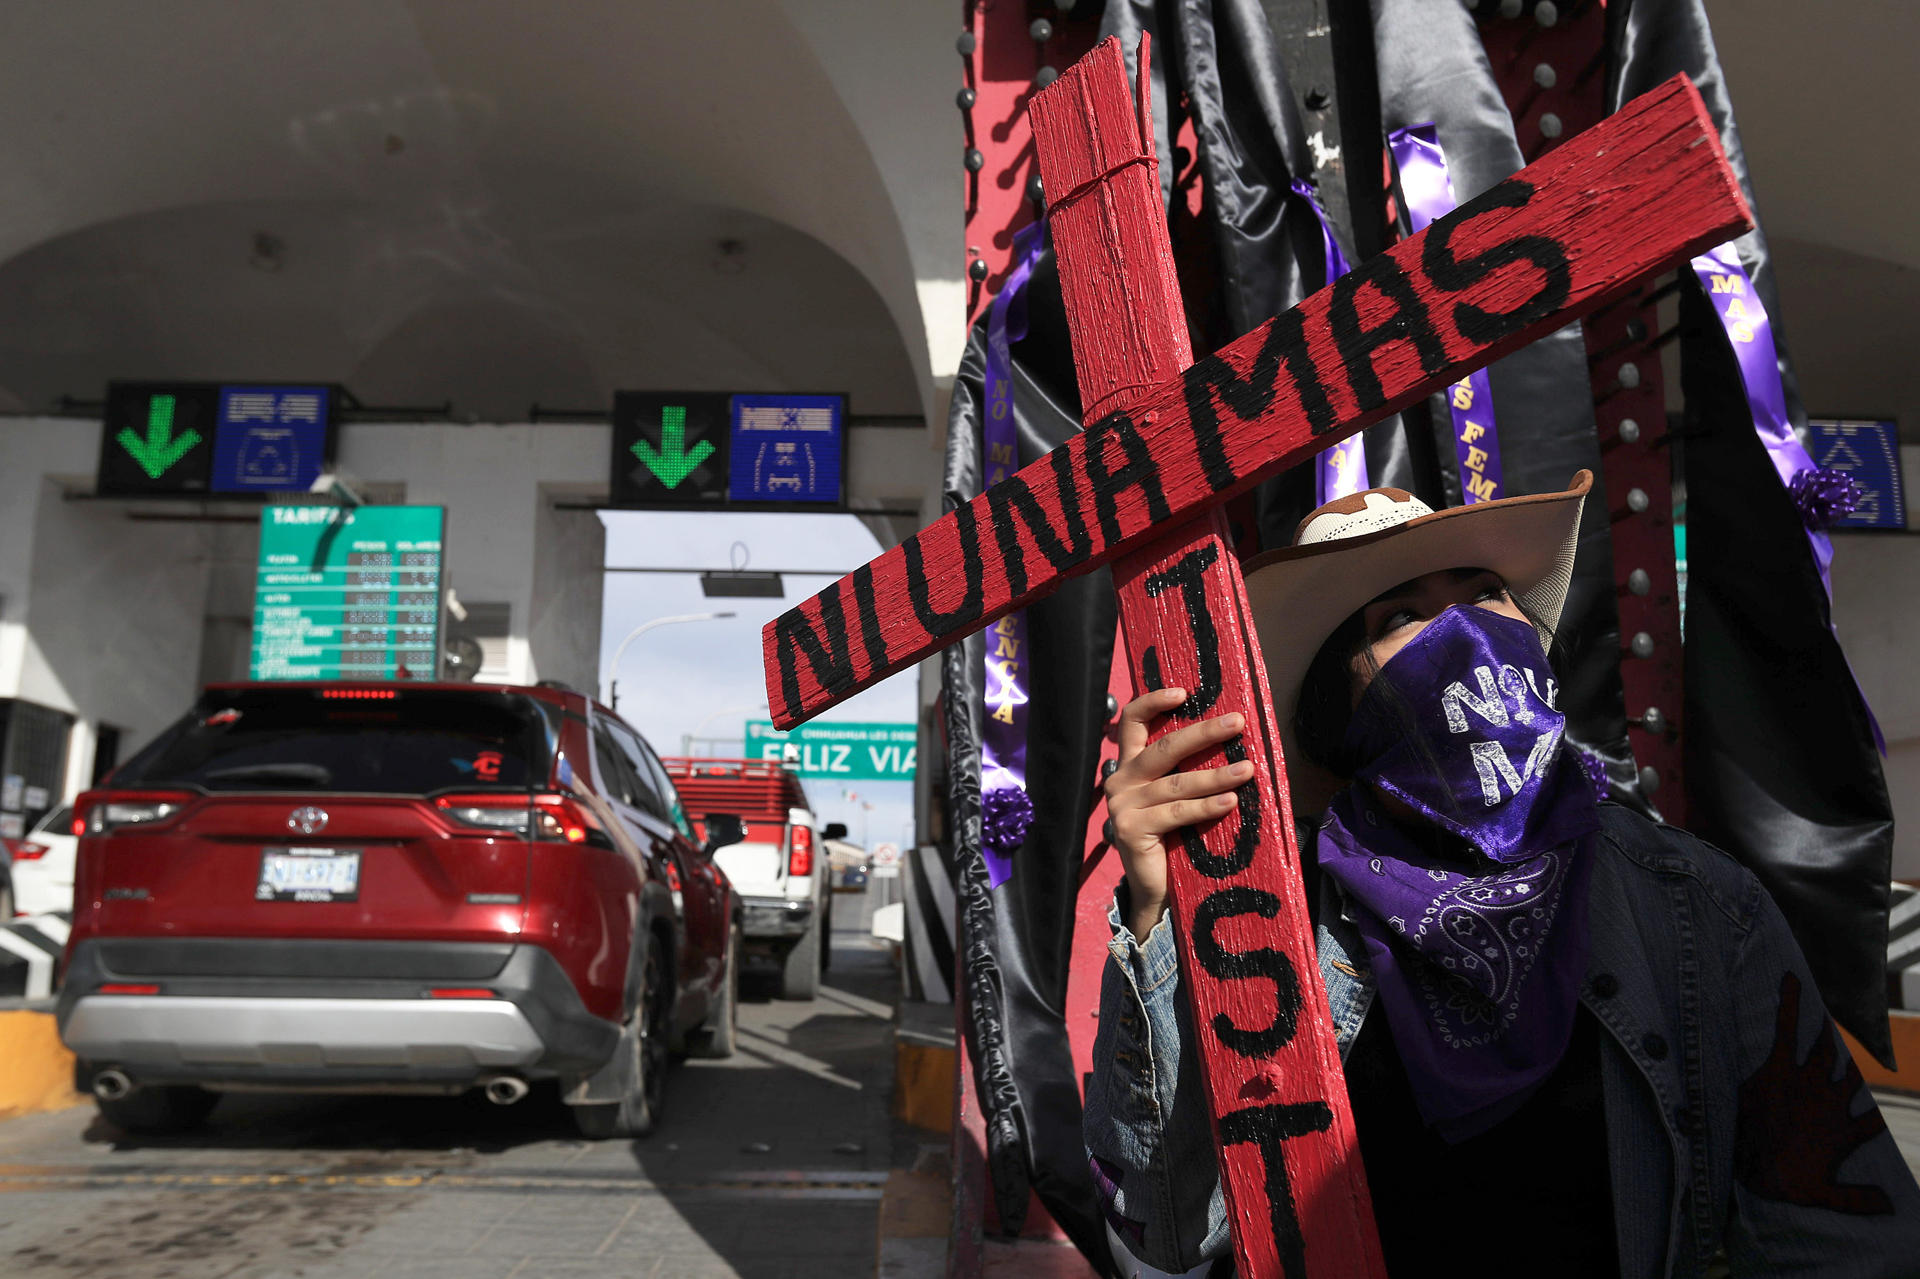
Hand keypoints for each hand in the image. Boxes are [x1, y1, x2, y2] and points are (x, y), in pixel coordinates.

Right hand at [1102, 687, 1251, 941]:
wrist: (1154, 892)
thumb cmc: (1171, 839)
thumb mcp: (1172, 799)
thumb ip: (1182, 774)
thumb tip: (1231, 745)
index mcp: (1128, 767)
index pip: (1132, 723)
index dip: (1153, 702)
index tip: (1184, 692)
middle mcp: (1121, 781)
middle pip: (1164, 748)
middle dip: (1204, 733)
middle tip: (1237, 722)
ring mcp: (1123, 807)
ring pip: (1177, 784)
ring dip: (1216, 775)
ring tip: (1247, 769)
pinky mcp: (1131, 831)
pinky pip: (1177, 814)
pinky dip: (1206, 807)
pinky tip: (1230, 802)